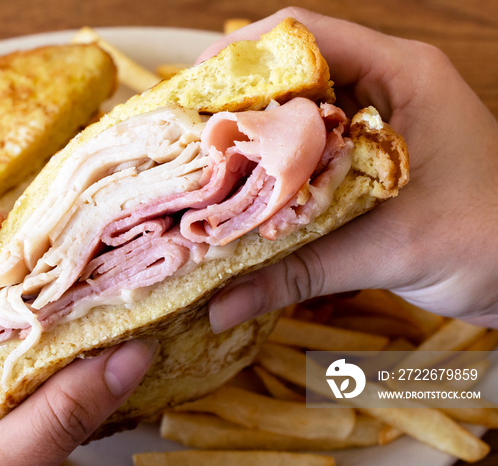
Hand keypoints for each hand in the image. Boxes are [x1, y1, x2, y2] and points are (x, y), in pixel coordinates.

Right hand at [204, 8, 497, 331]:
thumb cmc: (489, 242)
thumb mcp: (389, 250)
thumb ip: (299, 272)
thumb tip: (219, 306)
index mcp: (401, 75)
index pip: (308, 35)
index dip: (243, 55)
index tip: (192, 92)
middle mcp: (384, 88)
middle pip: (293, 72)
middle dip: (236, 101)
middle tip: (186, 136)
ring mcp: (377, 121)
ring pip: (298, 112)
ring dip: (254, 136)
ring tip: (202, 163)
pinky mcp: (370, 157)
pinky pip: (310, 148)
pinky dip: (276, 166)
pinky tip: (244, 191)